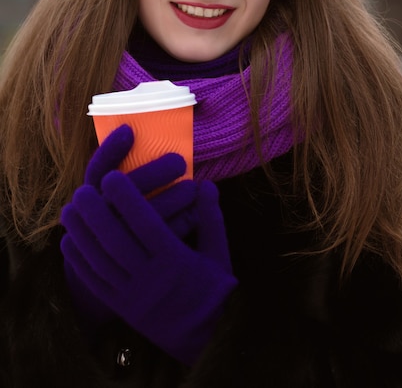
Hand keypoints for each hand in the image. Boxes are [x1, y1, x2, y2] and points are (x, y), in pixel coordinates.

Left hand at [61, 126, 236, 363]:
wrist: (200, 337)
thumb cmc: (211, 289)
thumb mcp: (218, 254)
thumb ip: (211, 218)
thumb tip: (206, 184)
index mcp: (176, 261)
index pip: (147, 225)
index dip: (128, 200)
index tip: (112, 177)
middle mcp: (151, 277)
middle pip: (117, 241)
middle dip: (96, 214)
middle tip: (82, 190)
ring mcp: (133, 294)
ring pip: (100, 260)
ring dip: (81, 234)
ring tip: (69, 209)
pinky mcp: (120, 306)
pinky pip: (95, 282)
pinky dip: (79, 261)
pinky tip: (68, 241)